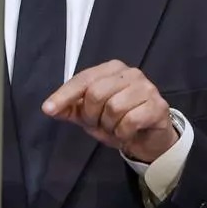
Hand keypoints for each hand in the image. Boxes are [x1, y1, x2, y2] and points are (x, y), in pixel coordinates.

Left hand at [42, 60, 177, 162]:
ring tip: (115, 128)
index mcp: (111, 69)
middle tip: (99, 124)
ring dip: (110, 126)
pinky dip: (123, 133)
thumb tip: (49, 107)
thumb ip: (70, 109)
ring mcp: (146, 88)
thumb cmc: (118, 121)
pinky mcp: (158, 106)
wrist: (148, 138)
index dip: (64, 95)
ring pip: (114, 107)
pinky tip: (127, 133)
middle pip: (96, 93)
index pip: (83, 78)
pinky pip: (131, 121)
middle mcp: (130, 73)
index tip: (48, 109)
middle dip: (92, 115)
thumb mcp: (90, 115)